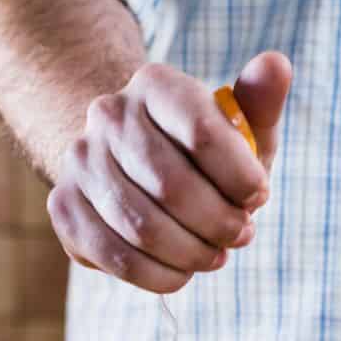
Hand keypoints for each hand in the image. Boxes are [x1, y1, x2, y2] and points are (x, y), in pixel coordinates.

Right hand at [47, 51, 292, 292]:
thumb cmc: (204, 153)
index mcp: (156, 84)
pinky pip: (115, 257)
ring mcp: (80, 161)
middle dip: (219, 223)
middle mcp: (108, 114)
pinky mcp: (64, 207)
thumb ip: (260, 99)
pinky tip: (182, 272)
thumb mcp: (239, 125)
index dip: (241, 178)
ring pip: (142, 227)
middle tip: (241, 234)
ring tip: (215, 254)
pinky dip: (159, 276)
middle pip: (172, 186)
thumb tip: (276, 64)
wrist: (135, 167)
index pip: (203, 134)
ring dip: (192, 253)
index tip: (259, 196)